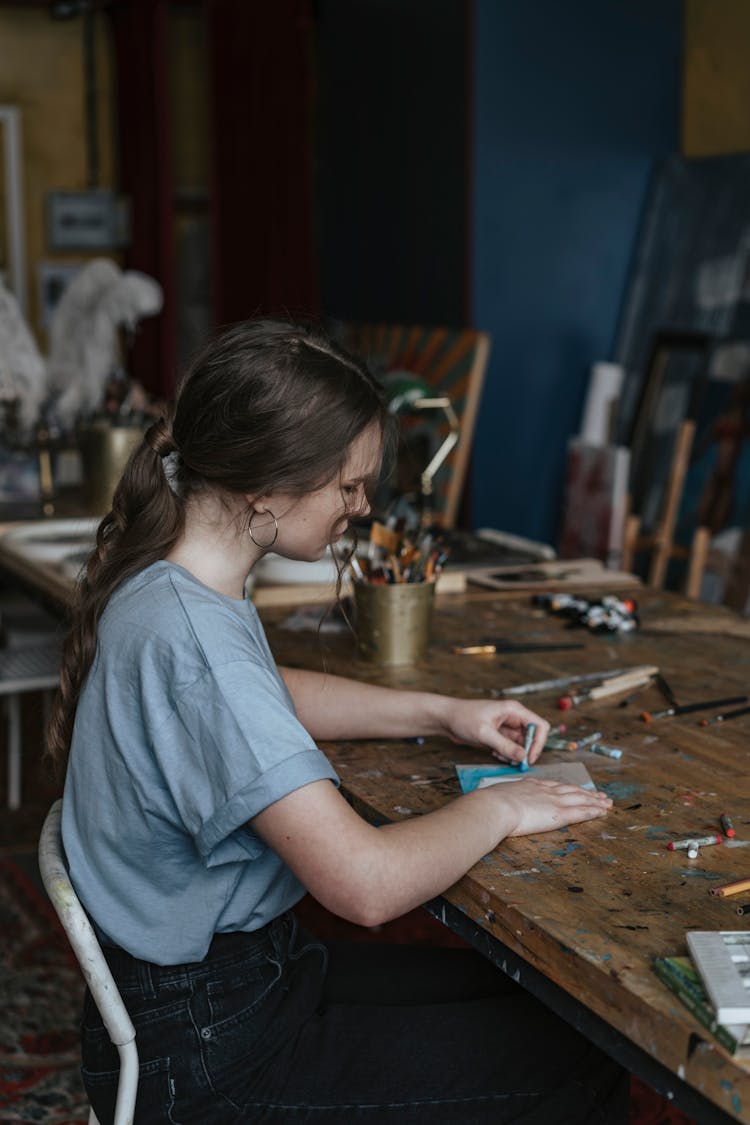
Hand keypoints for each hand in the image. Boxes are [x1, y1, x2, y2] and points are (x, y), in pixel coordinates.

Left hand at [439, 697, 549, 765]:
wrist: (446, 718)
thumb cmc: (463, 718)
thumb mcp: (484, 733)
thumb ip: (504, 745)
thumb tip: (523, 757)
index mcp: (513, 710)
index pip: (539, 726)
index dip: (538, 743)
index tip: (528, 757)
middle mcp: (513, 717)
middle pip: (533, 737)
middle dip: (526, 751)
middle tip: (515, 763)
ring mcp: (507, 727)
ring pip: (522, 744)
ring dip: (515, 754)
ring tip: (500, 757)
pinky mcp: (500, 735)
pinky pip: (511, 747)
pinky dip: (506, 754)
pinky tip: (495, 755)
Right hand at [482, 777, 612, 836]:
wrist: (494, 807)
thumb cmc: (489, 804)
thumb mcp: (496, 796)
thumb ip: (501, 798)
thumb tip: (492, 802)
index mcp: (530, 785)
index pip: (554, 785)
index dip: (567, 787)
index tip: (575, 788)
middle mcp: (545, 791)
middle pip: (571, 790)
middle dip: (586, 792)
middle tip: (599, 794)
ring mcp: (553, 801)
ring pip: (580, 799)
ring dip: (594, 801)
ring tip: (606, 802)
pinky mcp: (558, 814)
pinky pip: (581, 812)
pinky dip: (593, 811)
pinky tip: (602, 811)